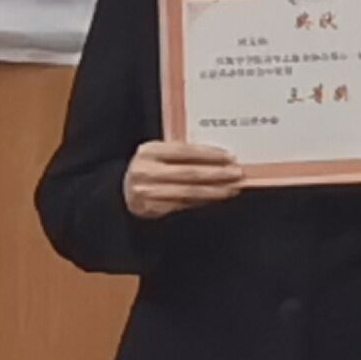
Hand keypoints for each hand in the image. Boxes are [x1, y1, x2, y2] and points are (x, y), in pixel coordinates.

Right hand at [122, 139, 244, 219]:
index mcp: (150, 151)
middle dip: (218, 174)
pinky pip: (183, 204)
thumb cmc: (148, 167)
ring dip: (214, 190)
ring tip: (232, 188)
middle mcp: (146, 171)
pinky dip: (203, 201)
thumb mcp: (159, 153)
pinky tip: (216, 197)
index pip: (185, 151)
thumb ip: (181, 153)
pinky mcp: (151, 208)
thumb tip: (219, 157)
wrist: (123, 191)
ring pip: (189, 192)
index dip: (210, 154)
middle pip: (190, 173)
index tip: (229, 157)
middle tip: (237, 174)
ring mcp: (147, 191)